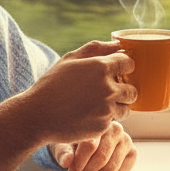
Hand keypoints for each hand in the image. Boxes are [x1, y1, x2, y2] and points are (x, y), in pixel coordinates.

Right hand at [23, 40, 137, 144]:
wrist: (37, 116)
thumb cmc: (52, 85)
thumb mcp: (70, 60)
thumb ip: (96, 48)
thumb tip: (117, 44)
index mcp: (101, 68)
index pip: (129, 63)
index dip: (123, 67)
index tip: (116, 72)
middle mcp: (107, 88)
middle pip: (132, 90)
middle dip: (123, 90)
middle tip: (108, 92)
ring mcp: (106, 109)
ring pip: (126, 108)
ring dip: (117, 106)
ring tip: (99, 105)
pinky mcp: (102, 126)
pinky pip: (113, 122)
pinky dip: (104, 119)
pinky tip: (88, 116)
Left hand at [51, 120, 136, 170]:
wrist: (88, 141)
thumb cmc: (75, 141)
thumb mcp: (64, 144)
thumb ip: (63, 153)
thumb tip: (67, 162)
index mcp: (98, 123)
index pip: (90, 145)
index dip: (79, 162)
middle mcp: (115, 129)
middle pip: (102, 158)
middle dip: (88, 170)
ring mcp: (126, 140)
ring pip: (111, 167)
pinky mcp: (132, 153)